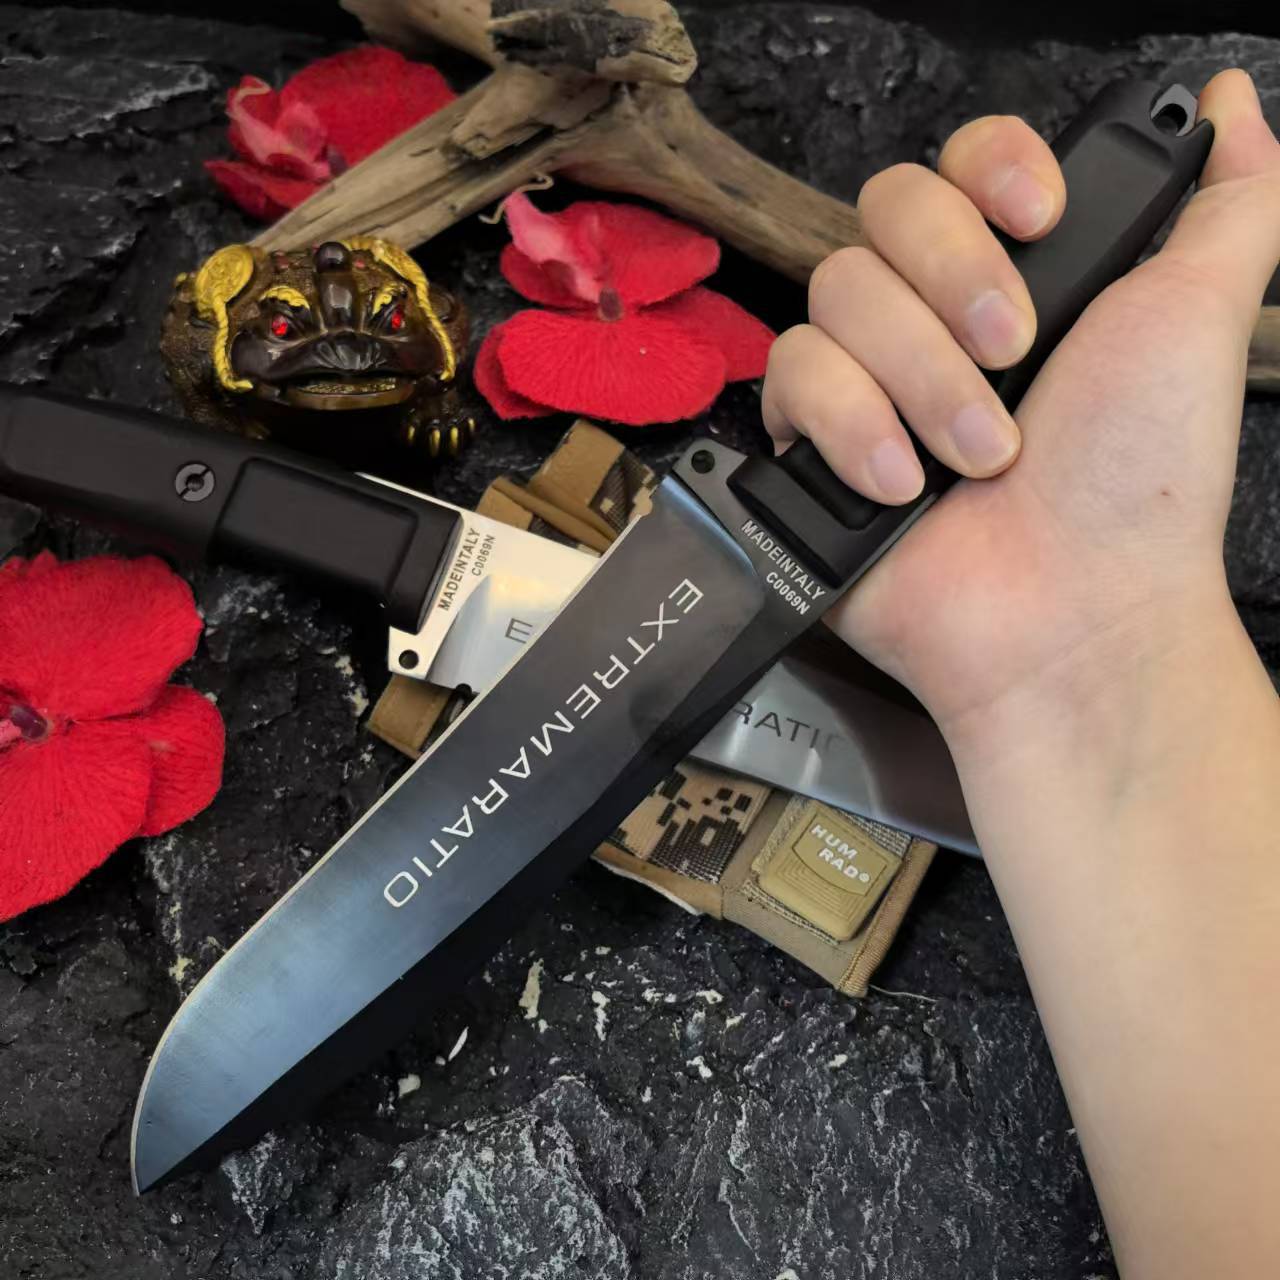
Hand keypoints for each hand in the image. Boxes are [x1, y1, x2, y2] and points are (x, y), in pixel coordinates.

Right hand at [763, 70, 1279, 746]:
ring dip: (920, 377)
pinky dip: (854, 426)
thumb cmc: (1142, 483)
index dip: (987, 169)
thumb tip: (1229, 105)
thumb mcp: (1202, 319)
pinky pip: (794, 377)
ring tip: (977, 458)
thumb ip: (1234, 200)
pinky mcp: (812, 441)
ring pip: (837, 293)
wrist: (1072, 614)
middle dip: (953, 279)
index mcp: (1019, 277)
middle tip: (1016, 358)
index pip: (960, 162)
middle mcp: (933, 317)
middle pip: (885, 208)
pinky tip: (903, 485)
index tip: (1040, 220)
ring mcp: (868, 379)